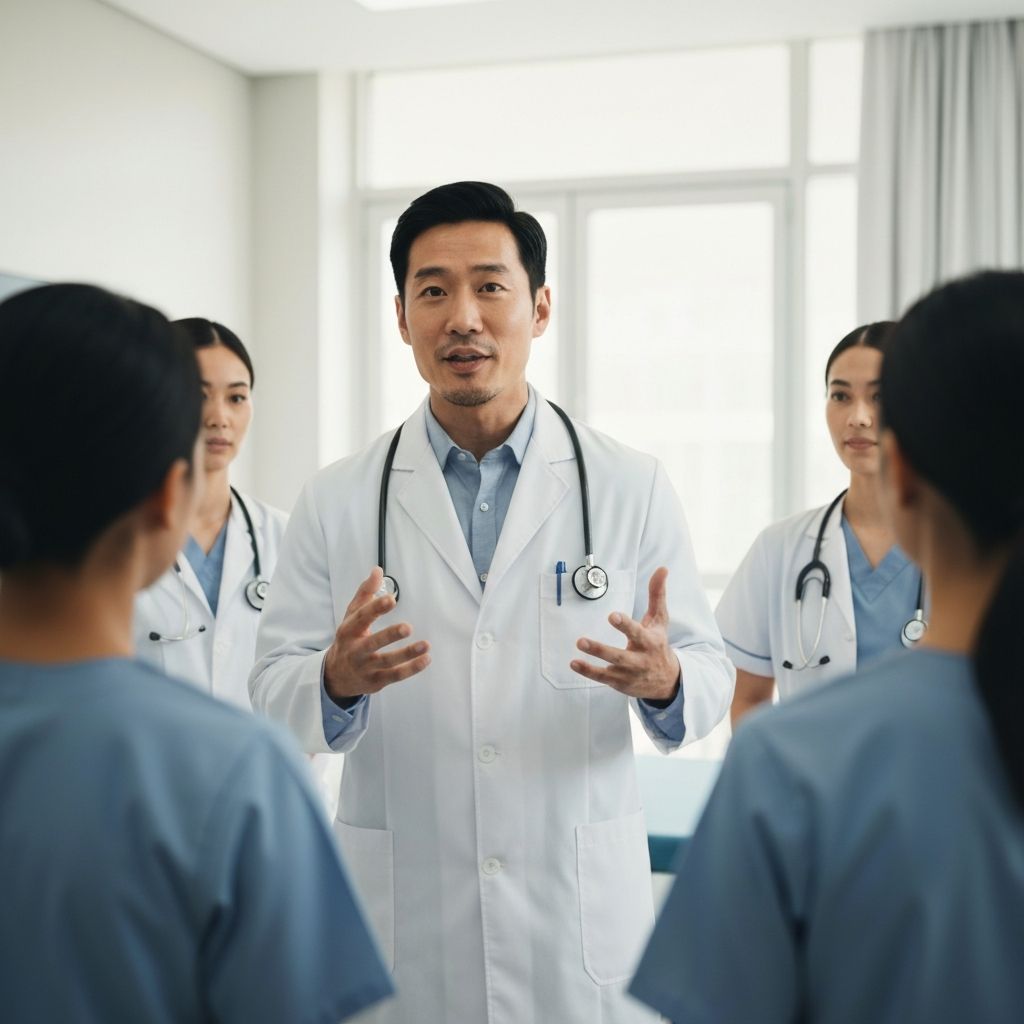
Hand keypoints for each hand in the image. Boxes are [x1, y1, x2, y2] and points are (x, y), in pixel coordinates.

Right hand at [323, 567, 430, 701]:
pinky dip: (411, 668)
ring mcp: (366, 667)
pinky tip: (426, 659)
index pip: (362, 618)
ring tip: (425, 645)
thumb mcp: (351, 616)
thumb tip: (377, 571)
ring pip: (387, 662)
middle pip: (373, 643)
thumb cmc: (349, 639)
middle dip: (390, 636)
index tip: (392, 599)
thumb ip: (365, 593)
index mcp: (349, 630)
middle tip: (408, 627)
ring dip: (407, 654)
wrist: (336, 675)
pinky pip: (395, 675)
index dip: (376, 608)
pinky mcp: (376, 681)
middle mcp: (356, 650)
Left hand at [570, 566, 679, 701]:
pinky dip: (588, 672)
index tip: (612, 616)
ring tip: (578, 645)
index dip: (625, 625)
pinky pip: (602, 678)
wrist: (666, 681)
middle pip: (620, 656)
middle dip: (601, 650)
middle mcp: (639, 659)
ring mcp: (628, 673)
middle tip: (581, 640)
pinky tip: (574, 663)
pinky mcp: (619, 682)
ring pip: (609, 667)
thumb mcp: (660, 620)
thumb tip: (662, 568)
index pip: (637, 633)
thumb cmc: (659, 644)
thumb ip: (657, 594)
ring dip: (592, 660)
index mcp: (650, 642)